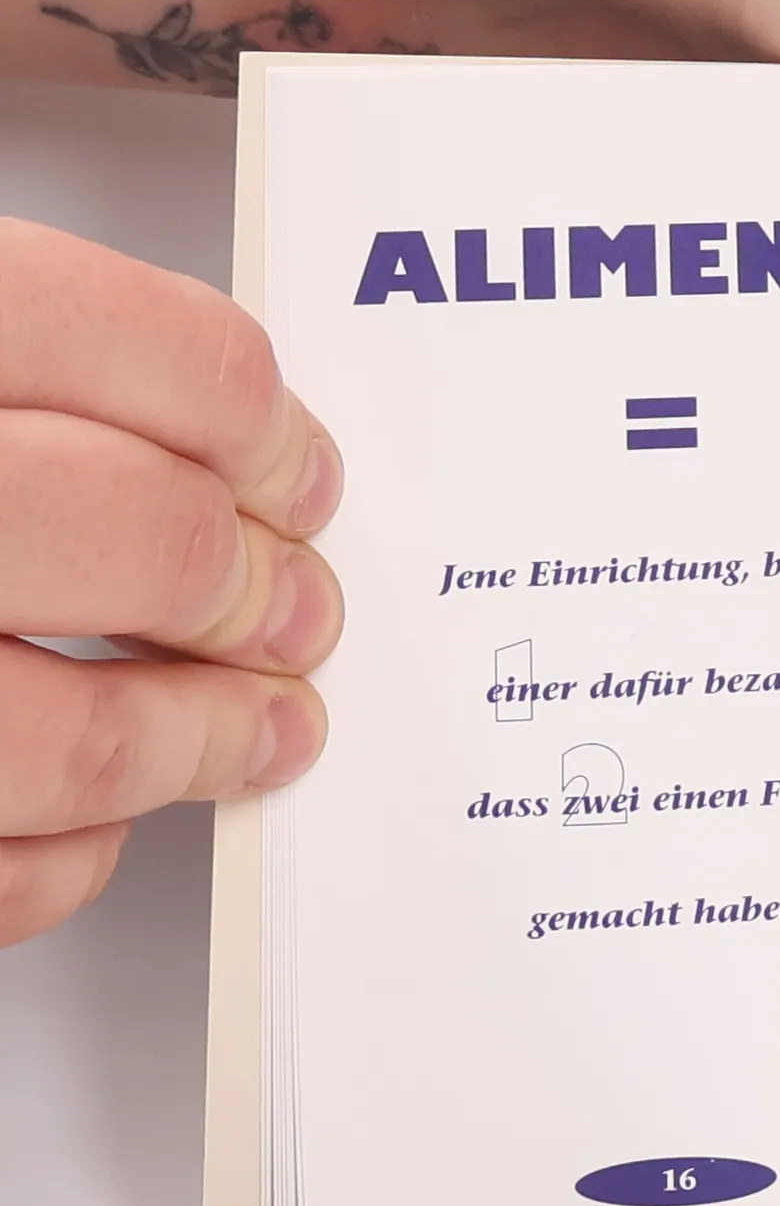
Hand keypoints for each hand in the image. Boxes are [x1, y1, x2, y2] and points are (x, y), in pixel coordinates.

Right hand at [0, 222, 342, 947]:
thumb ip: (50, 369)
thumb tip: (235, 439)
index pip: (146, 352)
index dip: (260, 425)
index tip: (304, 475)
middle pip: (138, 539)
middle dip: (257, 592)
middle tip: (303, 613)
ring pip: (70, 737)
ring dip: (206, 742)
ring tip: (267, 729)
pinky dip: (70, 853)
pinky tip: (97, 808)